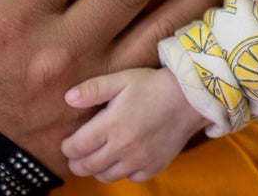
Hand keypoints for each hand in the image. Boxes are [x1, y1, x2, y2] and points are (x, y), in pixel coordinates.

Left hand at [62, 67, 210, 181]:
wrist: (190, 98)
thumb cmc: (154, 85)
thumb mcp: (123, 79)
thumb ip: (94, 88)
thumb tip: (68, 98)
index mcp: (112, 124)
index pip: (75, 148)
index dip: (66, 147)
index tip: (68, 142)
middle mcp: (123, 147)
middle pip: (87, 167)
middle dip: (76, 162)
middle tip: (78, 153)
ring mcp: (139, 160)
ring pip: (106, 176)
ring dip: (97, 168)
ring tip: (99, 155)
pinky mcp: (153, 166)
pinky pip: (130, 178)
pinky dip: (123, 171)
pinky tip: (125, 157)